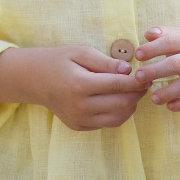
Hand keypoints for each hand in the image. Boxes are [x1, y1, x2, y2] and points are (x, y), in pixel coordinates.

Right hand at [0, 45, 145, 130]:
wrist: (33, 80)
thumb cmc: (58, 61)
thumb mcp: (80, 53)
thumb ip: (106, 62)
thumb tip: (129, 70)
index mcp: (80, 85)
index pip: (119, 85)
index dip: (137, 81)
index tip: (147, 74)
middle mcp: (80, 106)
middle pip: (122, 103)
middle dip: (137, 93)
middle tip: (144, 83)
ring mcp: (79, 119)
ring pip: (118, 118)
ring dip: (131, 106)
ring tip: (133, 92)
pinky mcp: (78, 126)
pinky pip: (106, 123)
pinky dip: (118, 113)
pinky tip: (118, 100)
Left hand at [133, 25, 179, 112]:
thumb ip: (164, 35)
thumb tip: (148, 34)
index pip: (171, 42)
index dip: (153, 48)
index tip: (137, 55)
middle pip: (177, 63)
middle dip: (155, 70)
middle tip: (138, 77)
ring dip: (167, 92)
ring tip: (152, 98)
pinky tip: (169, 106)